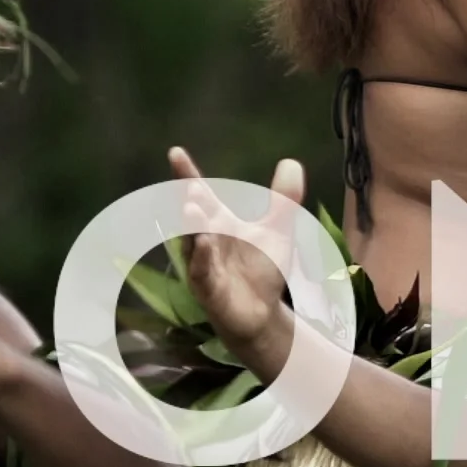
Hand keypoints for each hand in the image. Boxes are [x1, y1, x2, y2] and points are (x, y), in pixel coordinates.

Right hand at [165, 146, 302, 369]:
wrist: (261, 315)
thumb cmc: (262, 270)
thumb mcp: (277, 231)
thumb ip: (283, 199)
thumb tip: (290, 162)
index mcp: (218, 223)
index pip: (201, 195)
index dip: (187, 174)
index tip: (175, 152)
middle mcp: (206, 241)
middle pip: (194, 217)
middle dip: (191, 201)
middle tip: (191, 184)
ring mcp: (203, 265)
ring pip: (194, 244)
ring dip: (193, 227)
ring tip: (192, 207)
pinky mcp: (209, 290)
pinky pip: (202, 272)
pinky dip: (202, 259)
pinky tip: (204, 244)